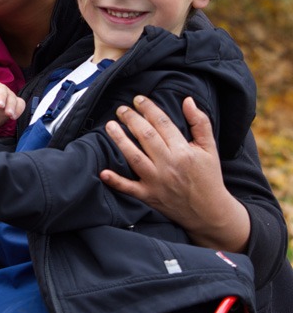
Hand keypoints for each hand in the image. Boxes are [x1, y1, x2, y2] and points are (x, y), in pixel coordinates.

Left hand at [100, 95, 249, 252]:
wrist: (209, 213)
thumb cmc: (208, 177)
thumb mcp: (209, 148)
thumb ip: (200, 122)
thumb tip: (188, 100)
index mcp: (184, 152)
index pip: (163, 123)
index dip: (149, 108)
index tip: (138, 99)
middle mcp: (169, 165)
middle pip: (146, 137)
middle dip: (132, 119)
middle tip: (121, 109)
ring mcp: (157, 182)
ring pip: (135, 157)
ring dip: (120, 140)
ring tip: (110, 125)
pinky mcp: (149, 196)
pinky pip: (129, 188)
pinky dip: (116, 181)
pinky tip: (103, 171)